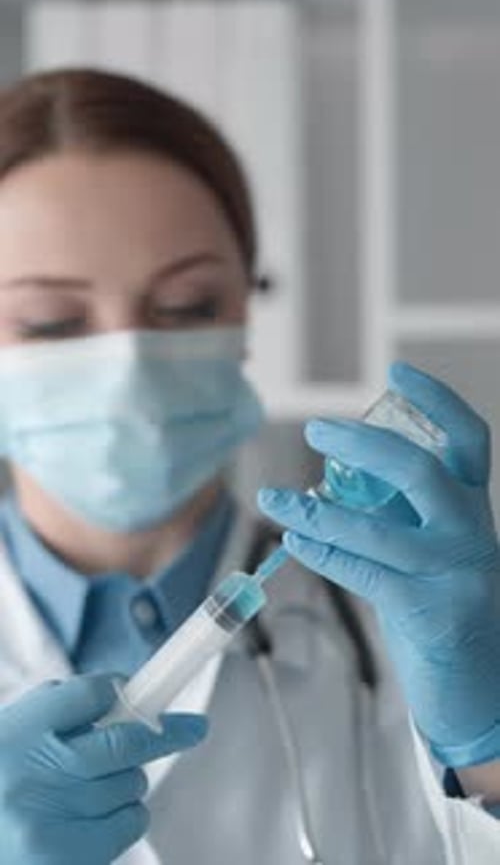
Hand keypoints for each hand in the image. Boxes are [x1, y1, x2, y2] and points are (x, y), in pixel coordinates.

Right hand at [0, 674, 207, 864]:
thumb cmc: (2, 777)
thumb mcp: (15, 731)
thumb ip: (61, 710)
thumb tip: (123, 693)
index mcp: (19, 731)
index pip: (90, 694)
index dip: (120, 690)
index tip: (150, 692)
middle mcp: (34, 772)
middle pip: (125, 742)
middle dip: (167, 733)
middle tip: (196, 728)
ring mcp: (49, 819)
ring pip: (132, 784)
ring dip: (129, 781)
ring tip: (95, 788)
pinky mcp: (63, 860)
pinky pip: (130, 823)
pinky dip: (128, 816)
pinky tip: (100, 817)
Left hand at [258, 362, 499, 767]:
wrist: (477, 686)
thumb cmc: (442, 606)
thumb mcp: (431, 547)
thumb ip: (399, 512)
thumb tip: (336, 479)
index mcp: (471, 508)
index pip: (469, 440)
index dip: (437, 400)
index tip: (396, 371)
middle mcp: (470, 532)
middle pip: (420, 470)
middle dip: (362, 445)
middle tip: (316, 430)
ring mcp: (454, 572)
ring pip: (376, 528)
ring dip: (314, 510)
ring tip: (273, 498)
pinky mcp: (428, 611)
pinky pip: (363, 571)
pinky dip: (323, 552)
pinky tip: (295, 540)